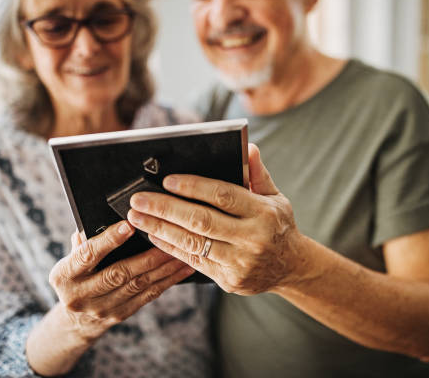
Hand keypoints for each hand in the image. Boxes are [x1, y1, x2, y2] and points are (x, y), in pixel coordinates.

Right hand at [48, 221, 194, 340]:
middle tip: (167, 238)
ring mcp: (102, 308)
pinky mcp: (121, 315)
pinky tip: (182, 269)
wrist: (76, 318)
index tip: (130, 225)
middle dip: (146, 255)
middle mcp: (81, 295)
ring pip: (138, 285)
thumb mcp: (70, 258)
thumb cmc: (77, 275)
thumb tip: (101, 218)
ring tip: (181, 251)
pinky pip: (148, 295)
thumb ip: (84, 240)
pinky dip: (168, 280)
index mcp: (64, 275)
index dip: (109, 240)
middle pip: (119, 273)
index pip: (88, 255)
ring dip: (163, 267)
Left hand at [127, 144, 306, 294]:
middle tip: (139, 199)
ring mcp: (241, 262)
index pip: (223, 195)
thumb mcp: (275, 197)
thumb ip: (257, 174)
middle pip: (201, 220)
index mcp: (264, 212)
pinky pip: (194, 262)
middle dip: (166, 208)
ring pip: (193, 243)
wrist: (290, 266)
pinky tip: (154, 235)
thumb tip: (248, 148)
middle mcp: (253, 238)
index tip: (167, 180)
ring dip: (161, 229)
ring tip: (138, 217)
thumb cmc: (277, 225)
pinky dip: (171, 248)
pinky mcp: (230, 281)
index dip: (193, 187)